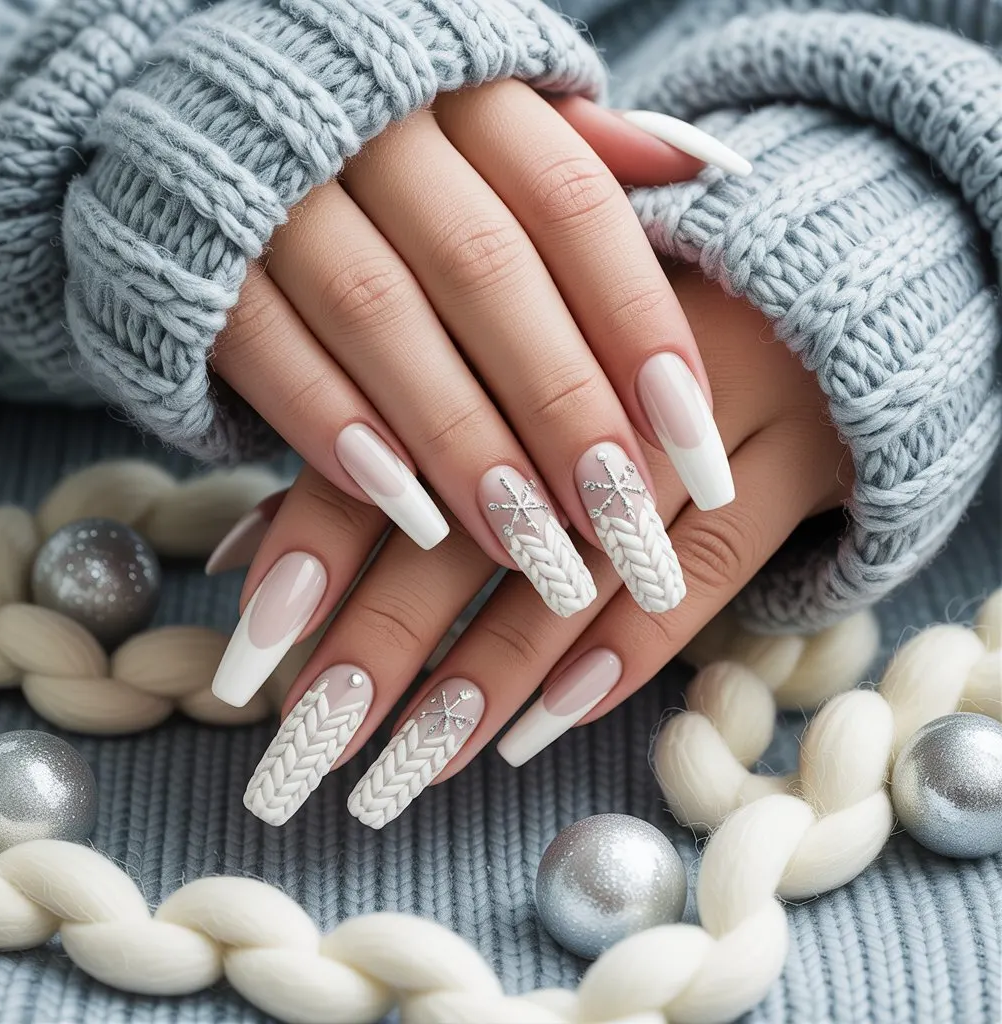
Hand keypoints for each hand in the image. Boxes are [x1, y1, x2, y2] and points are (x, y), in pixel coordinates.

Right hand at [209, 80, 748, 644]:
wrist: (205, 117)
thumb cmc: (387, 143)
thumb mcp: (488, 126)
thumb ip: (584, 154)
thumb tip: (706, 171)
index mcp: (465, 96)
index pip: (573, 208)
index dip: (637, 325)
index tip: (695, 441)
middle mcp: (376, 131)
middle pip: (487, 273)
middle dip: (560, 406)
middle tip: (620, 520)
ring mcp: (276, 192)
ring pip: (380, 318)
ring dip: (460, 441)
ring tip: (528, 544)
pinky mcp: (199, 264)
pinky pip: (268, 348)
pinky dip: (335, 430)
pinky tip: (404, 512)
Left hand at [239, 264, 851, 826]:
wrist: (823, 275)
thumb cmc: (621, 318)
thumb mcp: (509, 341)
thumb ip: (381, 435)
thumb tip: (242, 546)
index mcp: (516, 294)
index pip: (398, 432)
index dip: (319, 549)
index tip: (254, 656)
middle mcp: (610, 349)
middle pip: (477, 512)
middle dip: (388, 638)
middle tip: (312, 743)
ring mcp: (718, 396)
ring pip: (587, 558)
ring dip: (492, 671)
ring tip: (410, 763)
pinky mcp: (804, 451)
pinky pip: (709, 571)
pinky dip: (625, 652)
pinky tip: (543, 729)